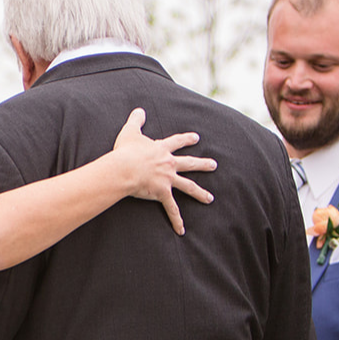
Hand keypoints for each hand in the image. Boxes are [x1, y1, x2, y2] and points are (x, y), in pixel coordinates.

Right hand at [113, 108, 216, 234]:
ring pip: (188, 186)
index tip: (196, 138)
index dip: (187, 139)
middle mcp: (169, 164)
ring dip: (200, 193)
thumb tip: (139, 109)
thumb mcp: (130, 131)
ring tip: (210, 198)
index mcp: (161, 150)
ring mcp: (168, 179)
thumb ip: (136, 120)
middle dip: (202, 164)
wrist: (125, 167)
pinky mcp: (162, 192)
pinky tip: (182, 230)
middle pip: (189, 163)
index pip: (177, 142)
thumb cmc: (125, 151)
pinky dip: (176, 220)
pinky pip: (171, 209)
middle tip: (213, 165)